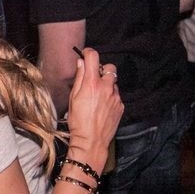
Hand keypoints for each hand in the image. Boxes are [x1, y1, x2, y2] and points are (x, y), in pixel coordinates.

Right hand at [66, 47, 123, 173]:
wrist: (91, 141)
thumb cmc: (78, 121)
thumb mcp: (73, 98)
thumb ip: (79, 78)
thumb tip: (81, 64)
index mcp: (92, 83)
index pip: (93, 57)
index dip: (88, 52)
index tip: (85, 54)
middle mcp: (107, 87)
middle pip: (109, 67)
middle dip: (101, 69)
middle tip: (93, 78)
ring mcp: (116, 97)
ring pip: (114, 82)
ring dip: (106, 84)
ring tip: (96, 97)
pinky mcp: (121, 106)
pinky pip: (116, 95)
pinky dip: (110, 96)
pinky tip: (101, 106)